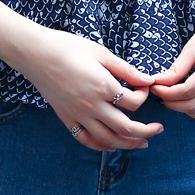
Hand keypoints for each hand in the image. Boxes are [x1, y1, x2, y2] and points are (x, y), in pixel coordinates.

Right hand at [19, 29, 161, 150]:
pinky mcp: (66, 119)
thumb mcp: (101, 53)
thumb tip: (149, 80)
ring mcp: (78, 115)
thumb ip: (126, 70)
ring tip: (142, 143)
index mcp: (103, 86)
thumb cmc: (69, 48)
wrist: (35, 53)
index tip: (144, 87)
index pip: (133, 102)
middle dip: (146, 131)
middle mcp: (92, 106)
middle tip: (158, 129)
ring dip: (128, 144)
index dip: (144, 96)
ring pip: (108, 139)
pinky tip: (112, 145)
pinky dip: (101, 146)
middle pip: (125, 128)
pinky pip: (86, 140)